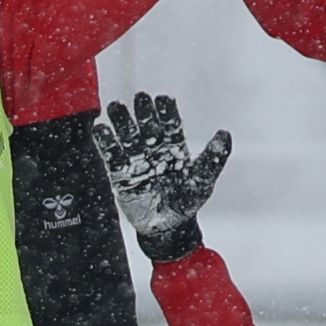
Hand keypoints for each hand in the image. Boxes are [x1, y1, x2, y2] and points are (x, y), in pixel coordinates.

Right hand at [95, 95, 228, 262]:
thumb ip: (213, 158)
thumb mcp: (203, 180)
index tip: (163, 98)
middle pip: (147, 127)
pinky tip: (100, 129)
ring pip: (128, 137)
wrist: (167, 228)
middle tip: (139, 97)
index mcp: (174, 149)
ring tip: (115, 106)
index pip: (170, 125)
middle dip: (143, 113)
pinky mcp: (121, 175)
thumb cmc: (187, 202)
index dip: (166, 112)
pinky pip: (113, 157)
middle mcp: (154, 151)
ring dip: (122, 122)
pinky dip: (106, 143)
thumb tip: (225, 133)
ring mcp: (137, 162)